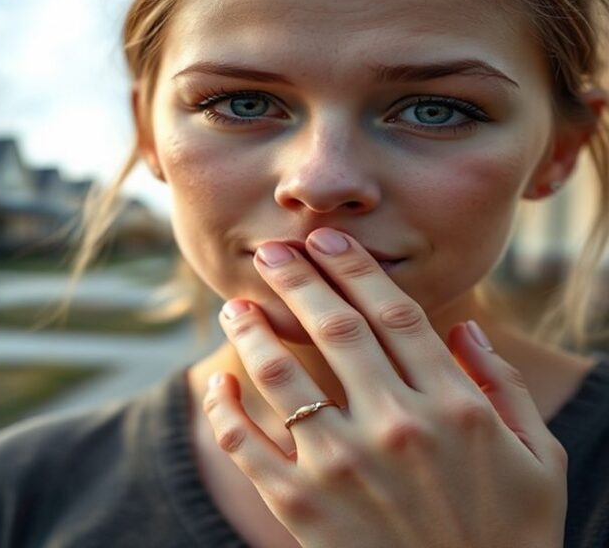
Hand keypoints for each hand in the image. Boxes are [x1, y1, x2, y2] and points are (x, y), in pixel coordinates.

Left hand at [203, 227, 566, 547]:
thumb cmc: (510, 534)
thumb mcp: (541, 458)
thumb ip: (505, 386)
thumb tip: (464, 327)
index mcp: (453, 406)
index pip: (395, 314)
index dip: (355, 269)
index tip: (326, 241)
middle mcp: (394, 427)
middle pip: (336, 329)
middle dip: (298, 280)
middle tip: (270, 251)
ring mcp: (341, 467)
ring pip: (282, 376)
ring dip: (253, 330)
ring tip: (235, 304)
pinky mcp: (299, 507)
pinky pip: (245, 445)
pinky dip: (224, 408)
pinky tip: (219, 381)